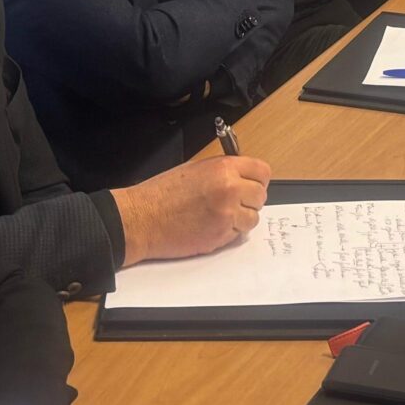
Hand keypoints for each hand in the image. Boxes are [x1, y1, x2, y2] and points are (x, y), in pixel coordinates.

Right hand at [111, 147, 274, 263]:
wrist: (141, 219)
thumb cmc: (161, 194)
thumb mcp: (195, 169)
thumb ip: (224, 171)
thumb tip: (243, 176)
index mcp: (223, 168)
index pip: (263, 172)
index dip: (257, 180)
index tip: (252, 184)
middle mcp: (229, 189)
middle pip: (261, 196)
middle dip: (250, 200)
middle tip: (234, 202)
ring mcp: (227, 215)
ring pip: (253, 218)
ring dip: (242, 218)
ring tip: (220, 216)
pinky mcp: (221, 236)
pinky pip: (239, 234)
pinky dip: (230, 232)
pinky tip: (211, 226)